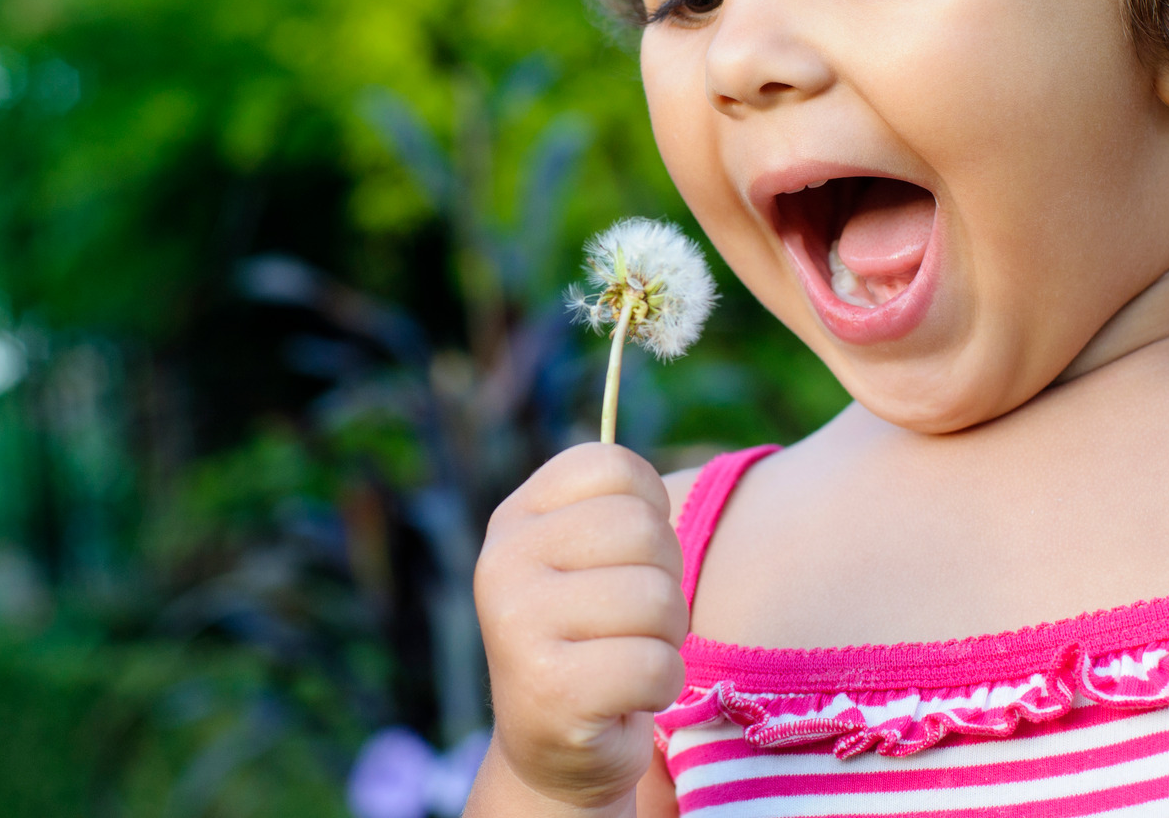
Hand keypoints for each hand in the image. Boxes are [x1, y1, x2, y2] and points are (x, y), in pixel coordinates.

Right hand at [473, 443, 687, 811]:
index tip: (629, 555)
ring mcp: (517, 623)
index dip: (651, 510)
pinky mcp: (550, 688)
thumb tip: (651, 419)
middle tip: (631, 620)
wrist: (555, 749)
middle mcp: (502, 559)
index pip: (616, 466)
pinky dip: (661, 687)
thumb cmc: (593, 636)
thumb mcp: (585, 555)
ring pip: (659, 599)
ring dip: (666, 639)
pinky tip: (624, 698)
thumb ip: (612, 501)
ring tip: (626, 656)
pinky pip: (656, 664)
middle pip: (645, 531)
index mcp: (515, 515)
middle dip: (665, 581)